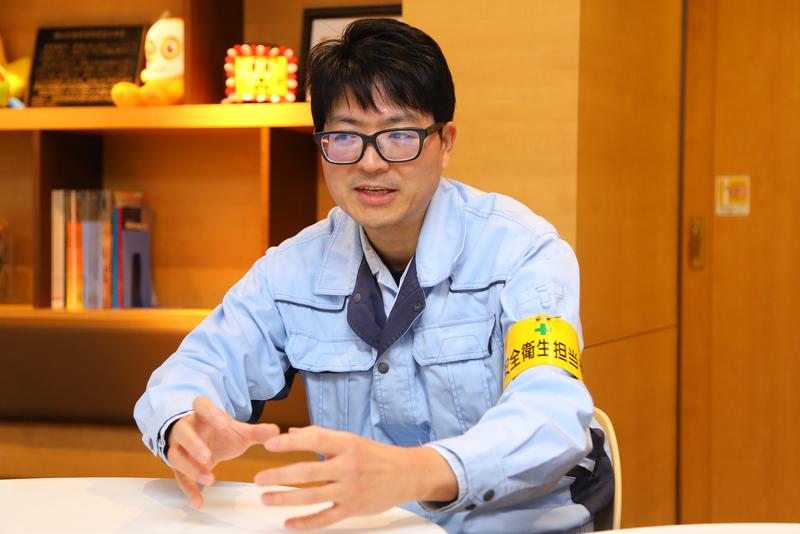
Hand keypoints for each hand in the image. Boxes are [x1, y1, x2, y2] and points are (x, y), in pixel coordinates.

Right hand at [167, 396, 279, 507]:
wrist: (205, 439)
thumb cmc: (221, 432)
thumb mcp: (238, 431)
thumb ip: (256, 432)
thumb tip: (276, 430)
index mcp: (203, 414)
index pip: (201, 405)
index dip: (210, 414)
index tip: (223, 426)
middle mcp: (186, 428)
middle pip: (183, 432)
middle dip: (194, 444)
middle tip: (208, 457)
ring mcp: (179, 447)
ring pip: (176, 456)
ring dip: (191, 468)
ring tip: (210, 480)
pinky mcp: (179, 465)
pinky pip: (180, 477)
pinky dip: (189, 490)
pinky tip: (199, 502)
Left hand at [254, 426, 457, 529]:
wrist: (406, 474)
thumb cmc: (375, 455)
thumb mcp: (350, 439)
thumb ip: (320, 436)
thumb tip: (292, 432)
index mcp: (347, 444)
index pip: (314, 440)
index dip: (290, 442)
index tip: (269, 444)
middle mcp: (348, 466)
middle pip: (308, 472)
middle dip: (280, 476)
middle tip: (259, 478)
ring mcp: (350, 489)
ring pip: (313, 497)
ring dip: (286, 499)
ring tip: (266, 498)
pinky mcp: (353, 508)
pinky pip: (325, 518)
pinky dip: (305, 523)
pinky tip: (288, 523)